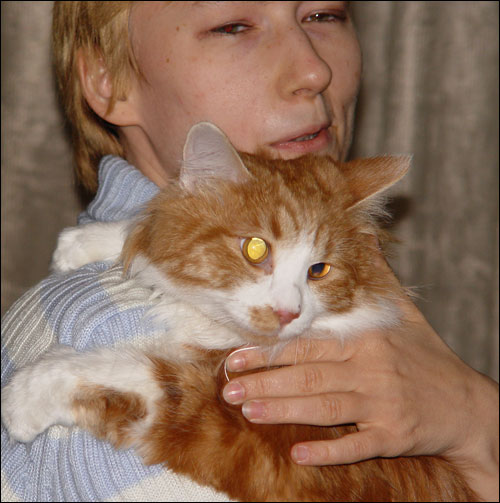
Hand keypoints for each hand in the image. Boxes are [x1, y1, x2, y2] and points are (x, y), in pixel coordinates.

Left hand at [223, 253, 498, 500]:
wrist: (467, 404)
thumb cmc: (426, 355)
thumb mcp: (404, 310)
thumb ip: (378, 273)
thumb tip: (364, 231)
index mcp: (366, 337)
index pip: (308, 344)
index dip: (269, 350)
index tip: (235, 357)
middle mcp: (371, 367)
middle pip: (309, 375)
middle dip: (265, 382)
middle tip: (230, 389)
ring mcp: (383, 403)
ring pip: (324, 407)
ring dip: (283, 411)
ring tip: (248, 412)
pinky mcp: (394, 436)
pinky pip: (357, 445)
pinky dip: (329, 452)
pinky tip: (299, 455)